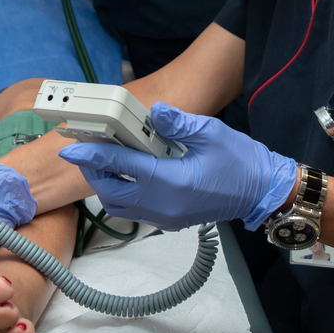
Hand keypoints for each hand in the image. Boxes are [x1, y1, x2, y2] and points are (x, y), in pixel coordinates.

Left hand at [59, 102, 297, 231]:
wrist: (262, 192)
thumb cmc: (241, 162)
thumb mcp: (211, 133)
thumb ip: (177, 122)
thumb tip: (152, 111)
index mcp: (171, 181)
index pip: (121, 165)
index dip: (93, 154)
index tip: (71, 147)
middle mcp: (163, 204)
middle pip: (111, 192)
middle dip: (94, 172)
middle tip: (87, 151)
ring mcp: (165, 217)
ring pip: (119, 206)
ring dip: (106, 185)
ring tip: (104, 162)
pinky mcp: (169, 220)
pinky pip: (134, 210)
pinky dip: (122, 194)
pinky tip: (127, 174)